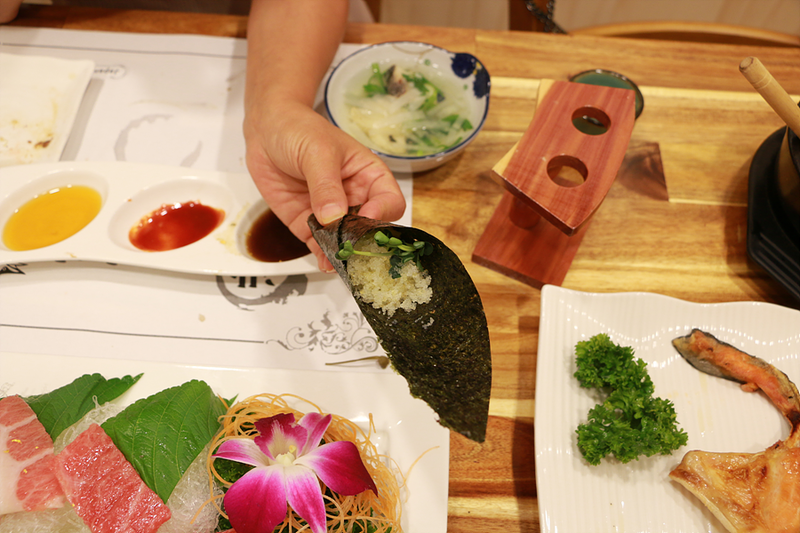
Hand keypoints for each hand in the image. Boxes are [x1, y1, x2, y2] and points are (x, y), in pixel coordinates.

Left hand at [244, 100, 405, 271]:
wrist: (265, 129)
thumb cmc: (299, 129)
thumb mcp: (317, 152)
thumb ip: (326, 185)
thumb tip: (334, 217)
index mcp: (368, 175)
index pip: (390, 200)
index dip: (383, 212)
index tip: (365, 217)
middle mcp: (354, 197)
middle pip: (370, 228)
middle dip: (363, 241)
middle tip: (351, 248)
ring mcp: (331, 213)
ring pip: (346, 241)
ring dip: (343, 253)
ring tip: (336, 261)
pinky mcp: (309, 224)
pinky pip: (320, 245)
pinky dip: (323, 256)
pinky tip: (324, 262)